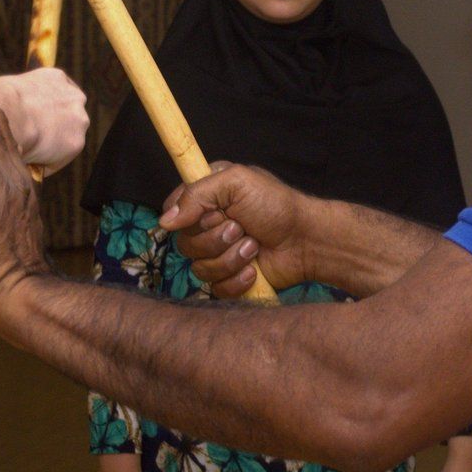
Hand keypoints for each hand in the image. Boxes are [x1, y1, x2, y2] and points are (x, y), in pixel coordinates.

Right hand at [0, 68, 89, 169]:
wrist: (6, 114)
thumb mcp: (7, 87)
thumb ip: (18, 98)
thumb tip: (10, 113)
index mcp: (55, 78)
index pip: (54, 97)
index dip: (42, 112)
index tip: (31, 123)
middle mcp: (73, 95)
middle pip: (65, 118)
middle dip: (50, 129)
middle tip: (28, 142)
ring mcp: (78, 119)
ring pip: (64, 139)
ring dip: (49, 148)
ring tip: (25, 155)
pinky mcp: (76, 143)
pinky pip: (57, 159)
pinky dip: (44, 164)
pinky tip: (26, 163)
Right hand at [157, 163, 311, 296]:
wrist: (306, 240)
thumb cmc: (276, 206)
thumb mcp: (236, 182)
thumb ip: (197, 194)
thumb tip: (165, 221)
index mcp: (206, 198)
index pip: (172, 211)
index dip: (188, 217)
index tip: (214, 212)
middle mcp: (208, 226)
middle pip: (184, 244)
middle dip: (216, 238)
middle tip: (241, 228)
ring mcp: (217, 254)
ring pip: (199, 269)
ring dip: (231, 258)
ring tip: (254, 246)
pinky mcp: (228, 279)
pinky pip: (216, 288)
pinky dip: (237, 280)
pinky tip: (254, 269)